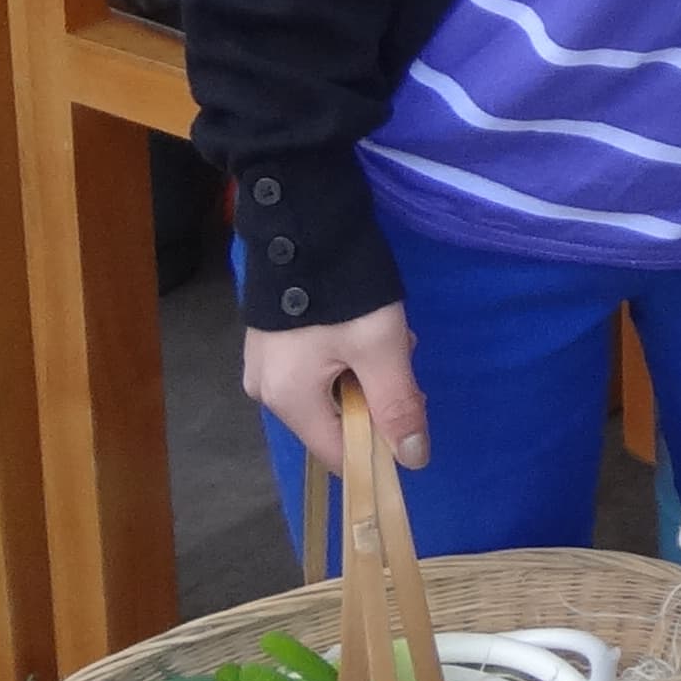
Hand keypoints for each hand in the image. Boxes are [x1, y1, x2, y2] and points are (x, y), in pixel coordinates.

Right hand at [243, 302, 425, 473]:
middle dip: (377, 396)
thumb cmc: (343, 290)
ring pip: (331, 391)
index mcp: (288, 400)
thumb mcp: (381, 347)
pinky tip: (364, 325)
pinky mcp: (273, 341)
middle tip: (401, 353)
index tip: (414, 416)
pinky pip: (317, 367)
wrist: (305, 219)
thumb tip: (413, 460)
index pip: (338, 454)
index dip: (381, 448)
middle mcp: (266, 391)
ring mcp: (266, 365)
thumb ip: (397, 405)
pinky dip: (348, 356)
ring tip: (386, 332)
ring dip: (367, 371)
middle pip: (336, 421)